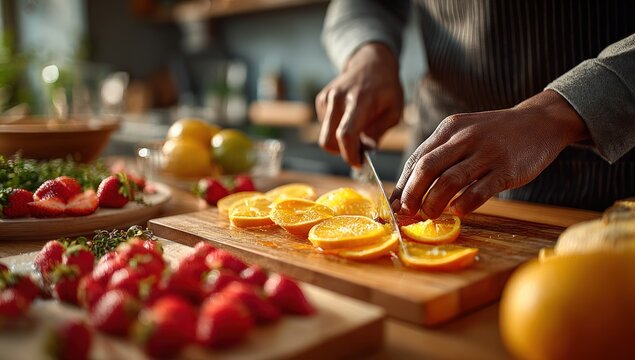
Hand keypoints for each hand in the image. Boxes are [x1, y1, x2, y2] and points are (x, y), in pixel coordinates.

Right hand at [315, 43, 403, 165]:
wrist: (371, 62)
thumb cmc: (386, 89)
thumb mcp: (393, 111)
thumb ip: (378, 132)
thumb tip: (365, 152)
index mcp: (360, 100)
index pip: (346, 134)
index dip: (349, 155)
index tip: (358, 164)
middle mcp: (338, 97)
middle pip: (328, 140)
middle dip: (341, 152)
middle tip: (358, 151)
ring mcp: (327, 97)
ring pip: (324, 136)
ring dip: (339, 141)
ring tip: (357, 132)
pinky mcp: (321, 99)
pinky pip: (324, 126)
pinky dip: (335, 130)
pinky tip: (348, 119)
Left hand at [389, 90, 590, 217]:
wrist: (541, 122)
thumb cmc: (495, 135)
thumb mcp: (464, 133)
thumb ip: (441, 155)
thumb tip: (412, 189)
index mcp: (449, 129)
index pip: (417, 159)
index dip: (403, 185)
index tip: (393, 205)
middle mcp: (464, 138)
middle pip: (427, 168)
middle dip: (411, 194)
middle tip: (406, 214)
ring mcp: (486, 152)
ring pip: (449, 180)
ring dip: (433, 202)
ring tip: (428, 216)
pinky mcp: (506, 168)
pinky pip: (479, 190)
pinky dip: (464, 204)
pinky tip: (456, 212)